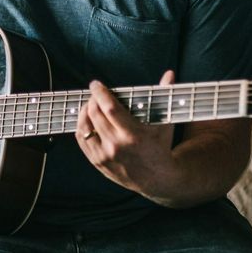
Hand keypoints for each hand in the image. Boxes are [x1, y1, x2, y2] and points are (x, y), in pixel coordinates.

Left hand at [76, 70, 179, 200]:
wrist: (157, 179)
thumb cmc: (161, 147)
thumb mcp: (165, 123)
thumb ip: (165, 95)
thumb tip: (170, 73)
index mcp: (133, 135)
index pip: (109, 108)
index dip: (100, 93)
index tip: (96, 84)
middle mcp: (117, 146)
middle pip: (95, 114)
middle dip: (92, 99)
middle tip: (95, 93)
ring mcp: (105, 156)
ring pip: (84, 127)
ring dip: (84, 111)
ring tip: (90, 104)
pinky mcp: (97, 162)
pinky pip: (81, 140)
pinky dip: (81, 127)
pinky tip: (87, 119)